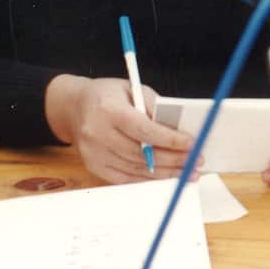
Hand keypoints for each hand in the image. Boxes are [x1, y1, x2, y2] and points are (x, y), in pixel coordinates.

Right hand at [45, 75, 197, 183]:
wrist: (73, 107)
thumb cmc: (108, 95)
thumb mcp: (132, 89)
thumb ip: (154, 107)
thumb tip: (178, 129)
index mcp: (108, 110)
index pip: (144, 129)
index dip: (170, 139)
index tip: (192, 144)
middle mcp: (98, 134)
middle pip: (142, 153)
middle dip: (174, 159)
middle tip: (196, 161)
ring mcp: (94, 154)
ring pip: (136, 169)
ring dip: (165, 173)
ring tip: (187, 173)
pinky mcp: (94, 167)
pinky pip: (125, 178)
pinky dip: (148, 179)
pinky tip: (166, 178)